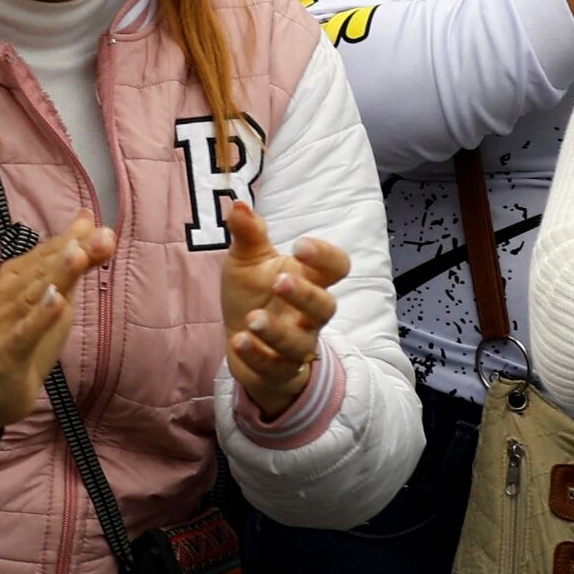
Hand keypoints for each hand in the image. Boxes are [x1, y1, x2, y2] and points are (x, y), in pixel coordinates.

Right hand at [0, 219, 112, 449]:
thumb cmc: (20, 340)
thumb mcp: (53, 304)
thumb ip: (71, 268)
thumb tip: (92, 226)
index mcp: (16, 279)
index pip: (49, 254)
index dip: (76, 240)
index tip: (105, 228)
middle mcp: (6, 295)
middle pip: (44, 270)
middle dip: (74, 251)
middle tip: (103, 236)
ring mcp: (4, 323)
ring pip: (33, 295)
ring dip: (57, 274)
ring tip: (78, 255)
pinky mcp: (7, 352)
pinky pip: (24, 332)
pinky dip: (39, 316)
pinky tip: (56, 301)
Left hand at [216, 200, 350, 420]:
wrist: (243, 343)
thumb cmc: (253, 294)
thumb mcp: (247, 261)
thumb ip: (248, 234)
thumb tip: (238, 204)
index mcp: (307, 281)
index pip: (335, 268)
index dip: (326, 257)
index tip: (301, 245)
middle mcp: (307, 316)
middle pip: (325, 307)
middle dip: (305, 295)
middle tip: (280, 281)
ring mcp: (295, 345)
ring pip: (300, 344)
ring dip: (278, 331)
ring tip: (253, 318)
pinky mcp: (276, 370)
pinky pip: (275, 368)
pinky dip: (257, 356)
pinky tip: (239, 341)